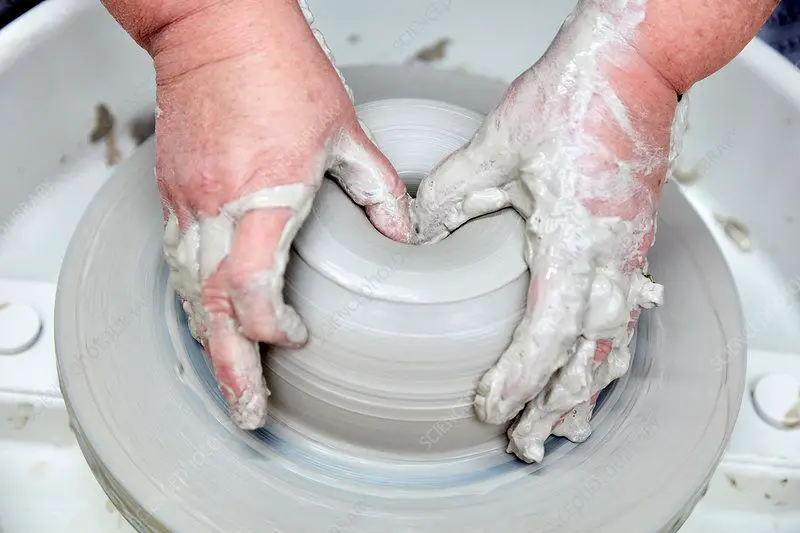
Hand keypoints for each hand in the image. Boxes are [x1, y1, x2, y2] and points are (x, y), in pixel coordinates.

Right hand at [154, 2, 412, 428]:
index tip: (298, 339)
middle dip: (230, 367)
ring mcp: (188, 201)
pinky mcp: (175, 193)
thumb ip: (377, 188)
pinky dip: (192, 301)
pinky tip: (206, 322)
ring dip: (208, 342)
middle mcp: (217, 205)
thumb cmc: (278, 70)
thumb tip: (401, 234)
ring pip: (186, 290)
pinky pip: (175, 262)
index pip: (251, 285)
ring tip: (228, 382)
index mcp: (264, 192)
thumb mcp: (344, 129)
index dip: (272, 326)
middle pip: (210, 307)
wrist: (217, 30)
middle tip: (247, 411)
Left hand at [412, 1, 681, 461]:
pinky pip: (628, 317)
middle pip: (589, 357)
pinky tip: (597, 371)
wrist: (631, 68)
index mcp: (577, 239)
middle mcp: (612, 257)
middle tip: (525, 443)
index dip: (520, 379)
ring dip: (589, 392)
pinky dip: (610, 356)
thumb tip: (412, 232)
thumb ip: (450, 196)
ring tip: (563, 428)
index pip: (549, 334)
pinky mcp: (635, 243)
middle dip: (556, 407)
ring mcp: (631, 254)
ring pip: (617, 345)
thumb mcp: (497, 146)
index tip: (489, 407)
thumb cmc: (573, 99)